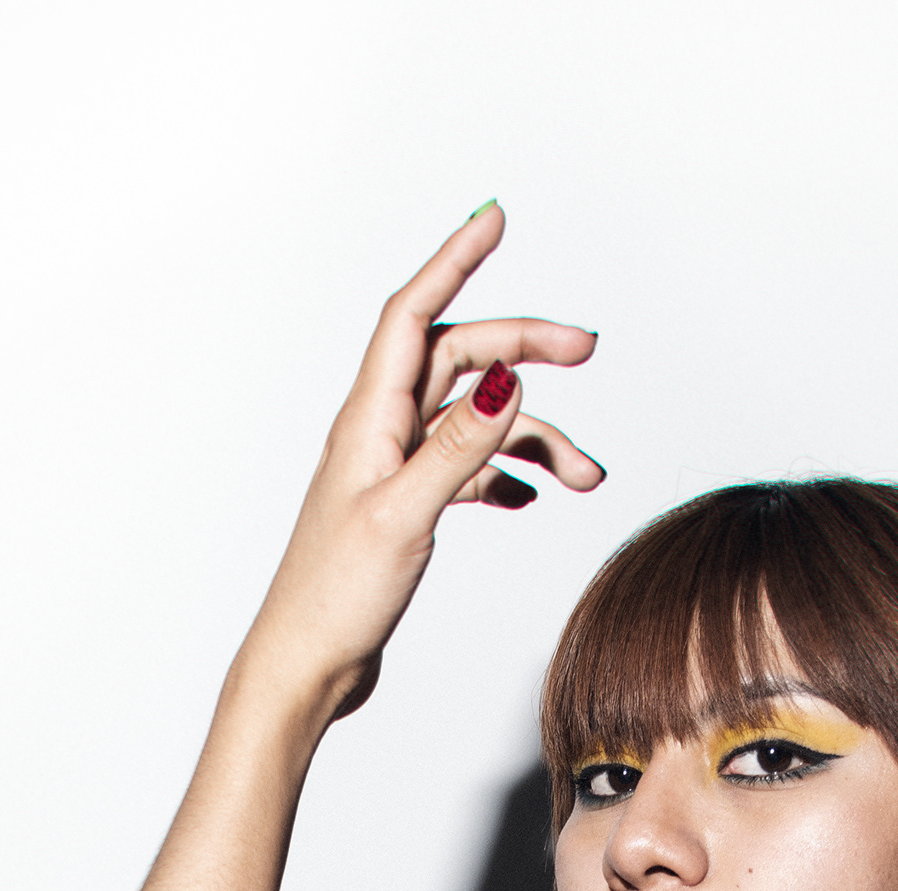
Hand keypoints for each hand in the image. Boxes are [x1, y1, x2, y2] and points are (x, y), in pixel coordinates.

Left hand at [241, 202, 603, 721]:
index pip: (415, 315)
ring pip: (475, 422)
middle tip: (588, 350)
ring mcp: (394, 470)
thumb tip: (509, 378)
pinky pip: (467, 470)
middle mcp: (379, 433)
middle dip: (525, 348)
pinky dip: (505, 475)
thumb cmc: (336, 597)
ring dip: (534, 437)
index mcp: (369, 419)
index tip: (495, 218)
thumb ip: (459, 447)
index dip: (454, 260)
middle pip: (460, 360)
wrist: (309, 665)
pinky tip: (531, 499)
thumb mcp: (404, 516)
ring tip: (586, 476)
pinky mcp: (406, 509)